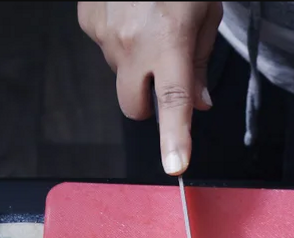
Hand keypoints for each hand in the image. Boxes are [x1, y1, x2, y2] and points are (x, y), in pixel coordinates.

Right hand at [78, 1, 222, 174]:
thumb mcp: (205, 16)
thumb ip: (199, 64)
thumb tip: (199, 104)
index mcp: (170, 42)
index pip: (174, 102)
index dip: (175, 138)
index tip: (175, 165)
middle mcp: (133, 43)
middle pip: (135, 108)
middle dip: (149, 104)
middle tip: (164, 77)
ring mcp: (105, 33)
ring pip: (120, 76)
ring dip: (135, 65)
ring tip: (149, 25)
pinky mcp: (88, 20)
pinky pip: (104, 47)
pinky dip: (119, 40)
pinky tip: (130, 13)